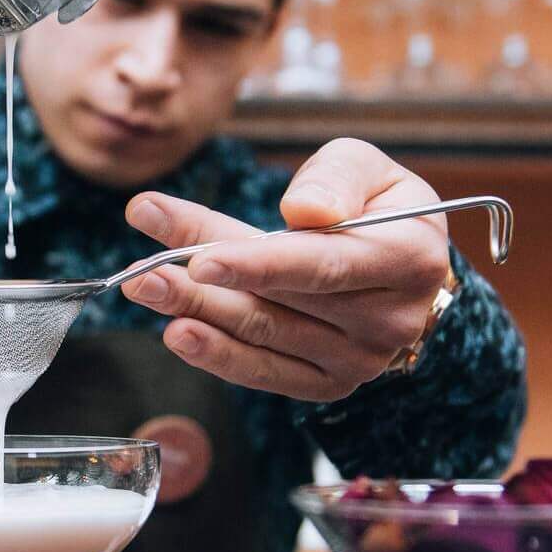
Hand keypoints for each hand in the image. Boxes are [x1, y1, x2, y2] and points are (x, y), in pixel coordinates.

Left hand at [120, 139, 451, 401]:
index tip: (199, 257)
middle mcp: (389, 320)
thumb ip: (336, 178)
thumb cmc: (374, 205)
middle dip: (201, 282)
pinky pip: (264, 371)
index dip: (257, 263)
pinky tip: (179, 332)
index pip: (321, 264)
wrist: (404, 268)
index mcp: (408, 259)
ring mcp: (359, 360)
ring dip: (194, 311)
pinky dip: (217, 354)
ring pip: (261, 334)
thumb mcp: (368, 168)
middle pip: (277, 301)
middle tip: (144, 270)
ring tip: (144, 288)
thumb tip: (304, 209)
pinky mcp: (327, 383)